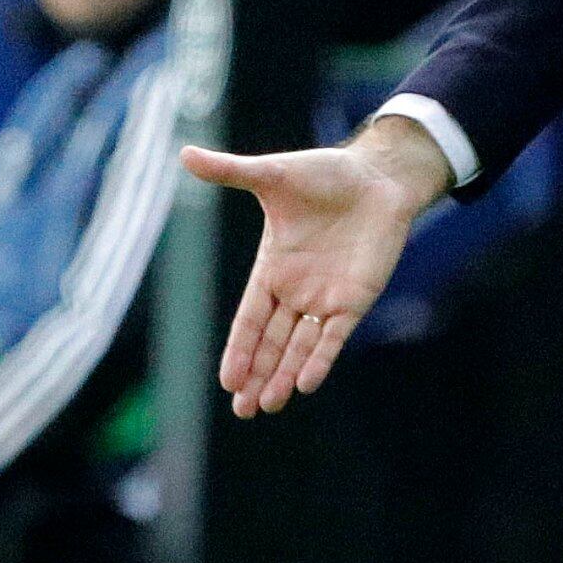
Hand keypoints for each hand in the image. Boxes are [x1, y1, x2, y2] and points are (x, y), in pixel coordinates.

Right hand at [187, 118, 447, 418]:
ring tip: (268, 405)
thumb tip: (185, 152)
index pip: (249, 318)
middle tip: (242, 410)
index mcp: (273, 268)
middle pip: (272, 343)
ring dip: (284, 376)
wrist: (377, 177)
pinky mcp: (356, 298)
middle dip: (257, 375)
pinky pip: (334, 336)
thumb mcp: (273, 175)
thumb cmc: (325, 174)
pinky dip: (320, 359)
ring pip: (300, 347)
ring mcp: (326, 297)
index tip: (227, 380)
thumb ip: (231, 171)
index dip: (238, 349)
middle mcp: (297, 290)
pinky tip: (306, 383)